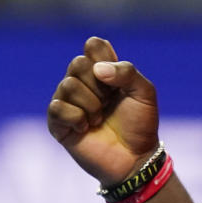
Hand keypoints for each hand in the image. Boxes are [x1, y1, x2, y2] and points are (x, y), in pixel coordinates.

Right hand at [47, 36, 160, 185]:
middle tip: (109, 102)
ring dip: (90, 104)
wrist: (135, 157)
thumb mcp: (144, 93)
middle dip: (99, 85)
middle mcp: (82, 82)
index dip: (104, 58)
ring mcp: (68, 102)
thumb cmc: (140, 124)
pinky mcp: (58, 123)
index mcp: (102, 71)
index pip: (93, 45)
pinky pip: (57, 107)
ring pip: (67, 84)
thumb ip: (127, 72)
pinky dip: (77, 118)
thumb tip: (97, 70)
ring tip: (100, 118)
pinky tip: (86, 128)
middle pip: (78, 63)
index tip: (118, 81)